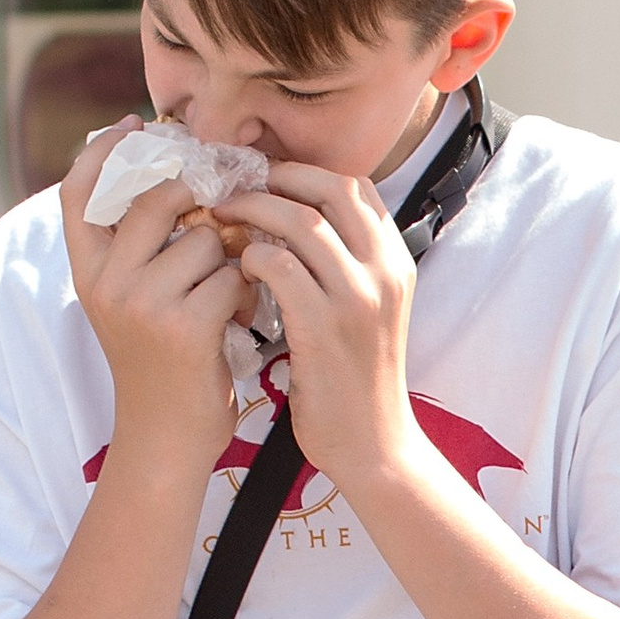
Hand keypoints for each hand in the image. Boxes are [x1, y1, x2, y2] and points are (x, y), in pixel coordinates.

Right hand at [59, 122, 250, 477]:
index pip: (80, 191)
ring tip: (232, 294)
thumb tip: (177, 180)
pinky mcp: (184, 327)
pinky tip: (243, 318)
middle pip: (156, 199)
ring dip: (231, 259)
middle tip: (227, 208)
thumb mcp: (132, 303)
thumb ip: (140, 249)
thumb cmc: (161, 367)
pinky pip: (231, 276)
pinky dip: (247, 293)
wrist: (167, 441)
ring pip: (205, 238)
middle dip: (200, 202)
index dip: (104, 151)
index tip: (137, 125)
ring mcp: (142, 304)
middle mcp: (107, 283)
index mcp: (87, 273)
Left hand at [230, 162, 420, 497]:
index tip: (267, 178)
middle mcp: (385, 272)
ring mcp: (357, 298)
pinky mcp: (324, 327)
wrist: (373, 446)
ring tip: (223, 221)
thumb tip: (294, 222)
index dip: (306, 172)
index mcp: (396, 263)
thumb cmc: (357, 382)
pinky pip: (278, 266)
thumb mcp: (367, 312)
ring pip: (299, 220)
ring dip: (252, 213)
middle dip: (276, 179)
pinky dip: (251, 258)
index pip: (355, 186)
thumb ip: (345, 266)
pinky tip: (238, 271)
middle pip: (329, 188)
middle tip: (234, 188)